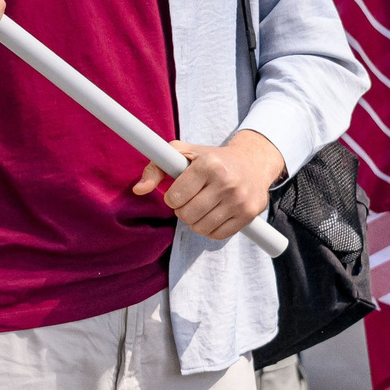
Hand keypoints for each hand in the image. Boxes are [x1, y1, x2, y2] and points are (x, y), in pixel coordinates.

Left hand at [132, 130, 285, 242]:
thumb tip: (138, 189)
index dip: (171, 197)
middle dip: (182, 210)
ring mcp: (240, 200)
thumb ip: (156, 168)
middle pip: (187, 215)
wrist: (252, 163)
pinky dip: (209, 229)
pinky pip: (217, 235)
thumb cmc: (210, 158)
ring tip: (200, 207)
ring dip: (194, 221)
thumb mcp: (182, 153)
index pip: (175, 197)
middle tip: (189, 200)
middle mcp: (226, 182)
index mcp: (209, 164)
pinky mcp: (248, 215)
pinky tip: (212, 215)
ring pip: (201, 228)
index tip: (177, 192)